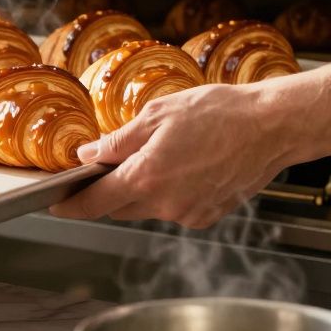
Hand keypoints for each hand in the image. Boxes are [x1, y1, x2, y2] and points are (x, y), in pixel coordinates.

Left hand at [48, 82, 295, 228]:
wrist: (272, 127)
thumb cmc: (220, 114)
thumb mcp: (157, 115)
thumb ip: (118, 141)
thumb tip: (88, 155)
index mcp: (146, 178)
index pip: (95, 203)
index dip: (72, 205)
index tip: (57, 204)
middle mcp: (165, 204)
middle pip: (119, 207)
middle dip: (107, 190)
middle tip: (106, 165)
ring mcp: (189, 214)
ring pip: (147, 207)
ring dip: (141, 189)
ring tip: (160, 155)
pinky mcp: (208, 216)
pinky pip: (174, 208)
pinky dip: (168, 193)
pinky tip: (184, 167)